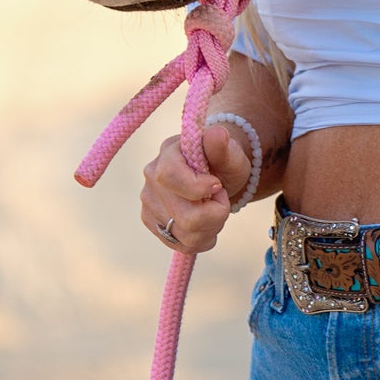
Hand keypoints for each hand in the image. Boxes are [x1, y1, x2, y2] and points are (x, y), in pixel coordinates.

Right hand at [141, 125, 252, 253]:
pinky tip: (205, 222)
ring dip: (211, 227)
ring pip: (185, 234)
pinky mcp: (152, 223)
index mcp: (168, 152)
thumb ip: (223, 146)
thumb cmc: (223, 163)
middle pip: (184, 216)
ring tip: (213, 209)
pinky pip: (182, 244)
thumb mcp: (230, 153)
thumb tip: (217, 134)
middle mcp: (151, 177)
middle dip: (215, 213)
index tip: (218, 185)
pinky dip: (202, 238)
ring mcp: (149, 203)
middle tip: (220, 197)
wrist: (215, 178)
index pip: (170, 177)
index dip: (198, 188)